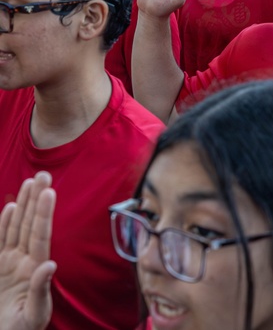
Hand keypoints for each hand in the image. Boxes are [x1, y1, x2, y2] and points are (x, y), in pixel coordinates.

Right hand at [0, 172, 56, 329]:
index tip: (50, 192)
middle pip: (31, 224)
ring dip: (23, 205)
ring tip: (31, 182)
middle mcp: (24, 261)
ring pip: (17, 228)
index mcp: (36, 269)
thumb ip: (40, 290)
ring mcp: (10, 262)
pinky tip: (10, 207)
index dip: (44, 214)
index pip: (41, 235)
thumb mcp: (34, 314)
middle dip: (37, 199)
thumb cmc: (23, 329)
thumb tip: (50, 265)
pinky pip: (0, 241)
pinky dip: (4, 224)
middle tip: (44, 174)